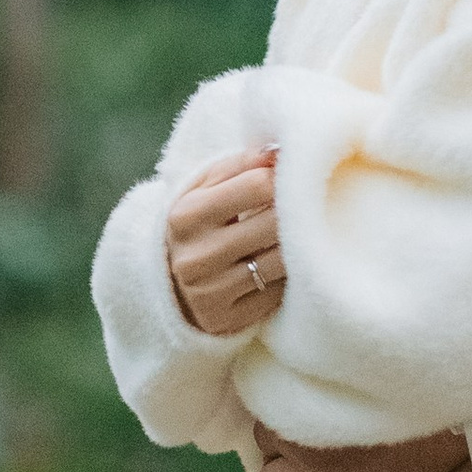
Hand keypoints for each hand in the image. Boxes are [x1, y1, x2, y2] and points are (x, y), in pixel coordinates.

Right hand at [167, 146, 285, 337]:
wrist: (168, 284)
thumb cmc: (199, 224)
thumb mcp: (203, 189)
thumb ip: (240, 166)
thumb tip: (281, 151)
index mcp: (185, 215)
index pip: (257, 185)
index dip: (282, 178)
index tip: (289, 179)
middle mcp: (194, 256)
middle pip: (273, 224)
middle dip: (293, 212)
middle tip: (303, 206)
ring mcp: (210, 292)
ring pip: (279, 261)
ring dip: (295, 245)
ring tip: (293, 235)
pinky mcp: (226, 320)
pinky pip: (277, 294)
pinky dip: (284, 279)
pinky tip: (278, 269)